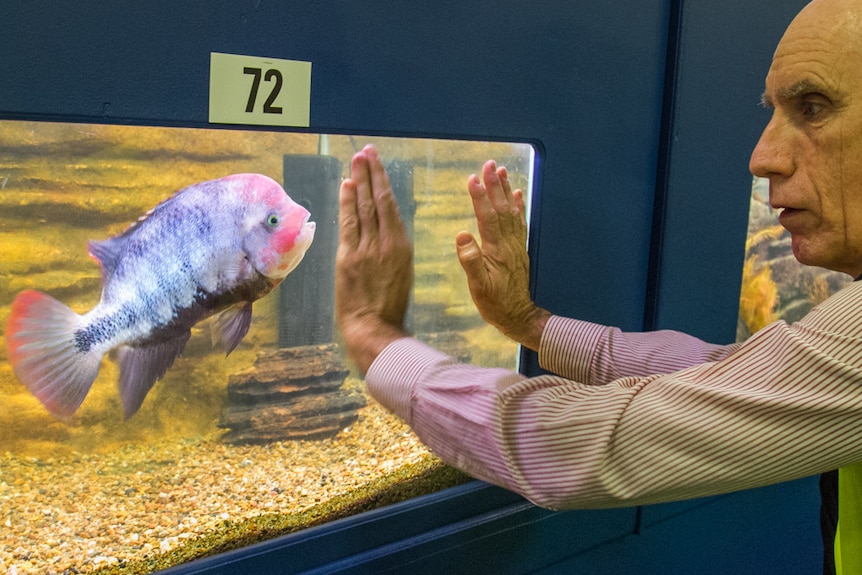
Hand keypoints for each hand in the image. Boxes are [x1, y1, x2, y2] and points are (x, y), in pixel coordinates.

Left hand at [335, 145, 411, 372]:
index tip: (377, 164)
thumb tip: (384, 226)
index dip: (382, 182)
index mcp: (402, 246)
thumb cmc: (389, 306)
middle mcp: (386, 242)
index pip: (390, 206)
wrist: (374, 328)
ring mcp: (366, 248)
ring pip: (363, 207)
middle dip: (371, 173)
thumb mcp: (401, 272)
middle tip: (366, 151)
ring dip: (359, 181)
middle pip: (377, 200)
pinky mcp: (349, 257)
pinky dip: (348, 202)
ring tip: (357, 160)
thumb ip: (392, 248)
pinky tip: (346, 185)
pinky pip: (349, 223)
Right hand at [456, 160, 549, 350]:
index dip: (479, 197)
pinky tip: (517, 194)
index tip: (473, 178)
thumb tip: (462, 235)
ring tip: (502, 171)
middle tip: (490, 164)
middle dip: (495, 185)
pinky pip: (520, 222)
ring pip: (511, 212)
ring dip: (506, 190)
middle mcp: (509, 243)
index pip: (487, 217)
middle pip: (501, 209)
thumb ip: (470, 261)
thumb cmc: (494, 302)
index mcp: (496, 250)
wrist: (517, 315)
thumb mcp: (478, 286)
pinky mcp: (519, 248)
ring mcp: (516, 245)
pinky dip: (518, 206)